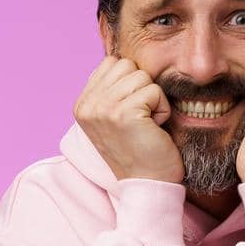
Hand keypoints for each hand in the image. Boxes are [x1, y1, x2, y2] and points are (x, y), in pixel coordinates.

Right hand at [73, 56, 183, 183]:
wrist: (146, 184)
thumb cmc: (139, 150)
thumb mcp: (115, 117)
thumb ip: (111, 89)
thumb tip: (125, 60)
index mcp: (82, 104)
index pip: (111, 63)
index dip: (130, 84)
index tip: (130, 113)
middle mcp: (87, 105)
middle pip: (127, 65)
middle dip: (142, 89)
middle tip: (140, 119)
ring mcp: (102, 108)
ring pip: (141, 76)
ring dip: (153, 99)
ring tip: (146, 124)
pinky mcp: (123, 113)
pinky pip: (154, 91)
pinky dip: (162, 109)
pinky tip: (153, 129)